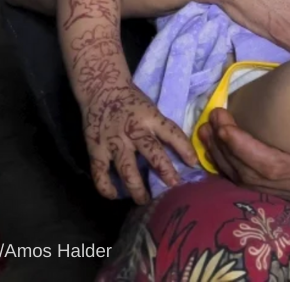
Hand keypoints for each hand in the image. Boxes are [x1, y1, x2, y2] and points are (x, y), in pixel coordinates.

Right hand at [81, 83, 198, 204]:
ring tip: (144, 200)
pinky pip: (101, 172)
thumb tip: (180, 150)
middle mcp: (134, 131)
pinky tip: (115, 195)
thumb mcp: (151, 109)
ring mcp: (114, 141)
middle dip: (164, 171)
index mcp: (150, 118)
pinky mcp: (96, 149)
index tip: (194, 164)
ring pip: (127, 168)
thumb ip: (160, 128)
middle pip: (152, 153)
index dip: (184, 149)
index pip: (172, 133)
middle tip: (173, 186)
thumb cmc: (132, 101)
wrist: (101, 88)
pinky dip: (106, 186)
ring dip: (137, 187)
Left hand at [198, 106, 289, 205]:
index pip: (271, 164)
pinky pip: (258, 187)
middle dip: (226, 150)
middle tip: (210, 122)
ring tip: (208, 134)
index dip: (241, 145)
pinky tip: (222, 151)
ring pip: (252, 184)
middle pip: (255, 177)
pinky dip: (236, 169)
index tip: (223, 120)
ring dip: (225, 159)